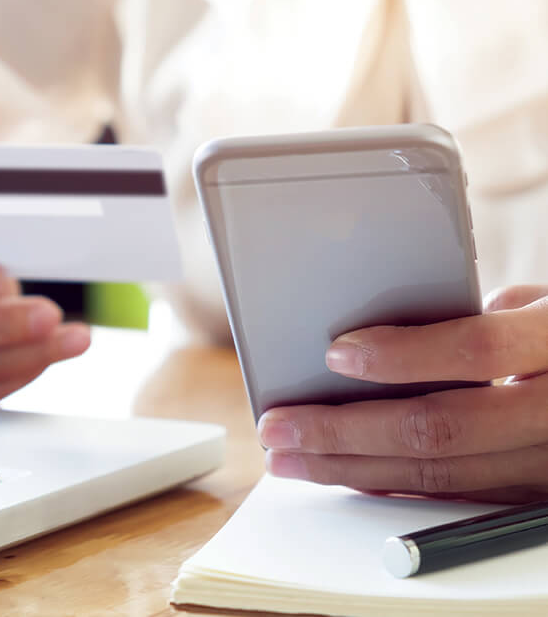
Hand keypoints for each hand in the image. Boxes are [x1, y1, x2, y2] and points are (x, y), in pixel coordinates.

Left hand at [259, 285, 547, 502]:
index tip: (336, 354)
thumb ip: (478, 318)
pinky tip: (346, 473)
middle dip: (344, 432)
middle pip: (441, 429)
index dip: (404, 355)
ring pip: (442, 476)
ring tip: (292, 457)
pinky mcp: (535, 495)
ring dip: (352, 468)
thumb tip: (398, 330)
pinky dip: (393, 484)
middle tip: (278, 425)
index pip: (479, 350)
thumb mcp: (545, 305)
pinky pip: (456, 495)